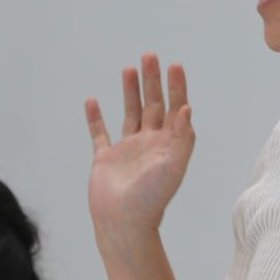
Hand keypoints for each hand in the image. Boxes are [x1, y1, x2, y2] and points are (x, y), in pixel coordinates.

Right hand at [84, 53, 194, 244]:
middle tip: (150, 56)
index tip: (175, 65)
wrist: (124, 222)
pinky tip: (92, 101)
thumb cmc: (152, 198)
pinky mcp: (105, 159)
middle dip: (152, 81)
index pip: (175, 109)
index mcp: (169, 145)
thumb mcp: (173, 165)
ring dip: (130, 91)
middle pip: (153, 105)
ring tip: (129, 68)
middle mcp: (149, 144)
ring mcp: (127, 150)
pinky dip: (95, 118)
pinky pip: (99, 133)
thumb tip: (187, 108)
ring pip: (130, 113)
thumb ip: (182, 137)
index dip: (176, 87)